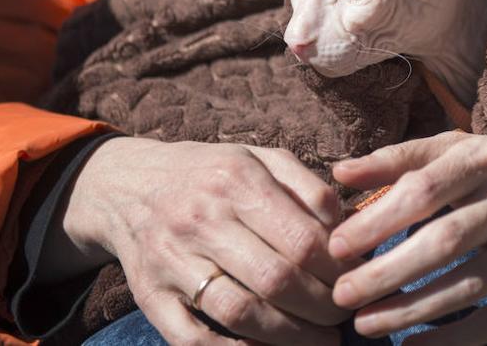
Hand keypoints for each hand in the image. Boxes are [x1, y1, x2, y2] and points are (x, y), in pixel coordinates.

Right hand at [51, 137, 352, 344]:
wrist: (126, 184)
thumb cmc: (212, 172)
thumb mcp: (261, 158)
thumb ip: (308, 188)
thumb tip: (352, 227)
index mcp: (238, 181)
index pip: (303, 238)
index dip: (339, 269)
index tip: (360, 281)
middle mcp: (203, 220)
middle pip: (277, 279)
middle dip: (322, 306)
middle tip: (345, 316)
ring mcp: (172, 261)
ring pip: (239, 312)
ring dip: (290, 336)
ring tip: (322, 341)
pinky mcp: (149, 295)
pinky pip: (190, 338)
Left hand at [327, 131, 486, 343]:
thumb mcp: (468, 149)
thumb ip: (404, 158)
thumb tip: (339, 173)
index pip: (424, 190)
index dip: (376, 221)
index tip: (335, 246)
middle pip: (444, 241)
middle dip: (387, 272)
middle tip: (341, 294)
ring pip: (469, 283)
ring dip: (412, 309)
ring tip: (366, 324)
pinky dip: (454, 337)